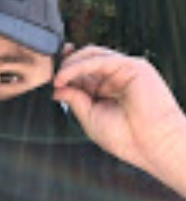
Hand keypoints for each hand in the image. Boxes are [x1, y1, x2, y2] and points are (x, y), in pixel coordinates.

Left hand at [53, 45, 185, 173]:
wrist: (151, 145)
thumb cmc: (125, 137)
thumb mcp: (89, 117)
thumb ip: (74, 98)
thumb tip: (56, 88)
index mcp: (106, 91)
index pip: (81, 74)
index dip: (64, 73)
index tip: (49, 78)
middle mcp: (115, 78)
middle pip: (85, 59)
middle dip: (65, 64)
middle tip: (50, 76)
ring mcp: (124, 70)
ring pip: (91, 55)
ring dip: (70, 64)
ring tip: (57, 78)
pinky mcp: (133, 66)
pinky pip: (99, 59)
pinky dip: (78, 66)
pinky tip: (64, 76)